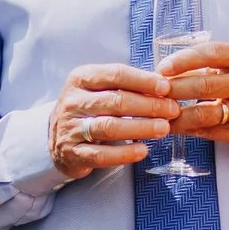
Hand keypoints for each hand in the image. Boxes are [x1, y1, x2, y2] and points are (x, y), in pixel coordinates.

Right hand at [48, 64, 178, 180]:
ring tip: (163, 129)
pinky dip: (124, 153)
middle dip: (148, 106)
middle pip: (115, 101)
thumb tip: (164, 87)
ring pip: (109, 127)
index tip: (166, 88)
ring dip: (140, 127)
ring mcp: (70, 128)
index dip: (143, 81)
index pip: (115, 74)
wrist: (56, 138)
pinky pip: (101, 154)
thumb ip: (126, 86)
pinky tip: (143, 151)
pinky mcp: (72, 153)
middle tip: (172, 110)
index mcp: (81, 78)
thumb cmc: (89, 109)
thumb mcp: (99, 89)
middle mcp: (73, 101)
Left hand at [158, 41, 228, 153]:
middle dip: (173, 89)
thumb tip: (167, 69)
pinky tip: (173, 127)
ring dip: (176, 115)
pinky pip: (209, 132)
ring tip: (157, 114)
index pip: (210, 54)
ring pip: (204, 113)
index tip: (162, 68)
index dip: (183, 60)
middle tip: (154, 92)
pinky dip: (187, 130)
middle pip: (203, 85)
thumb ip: (209, 63)